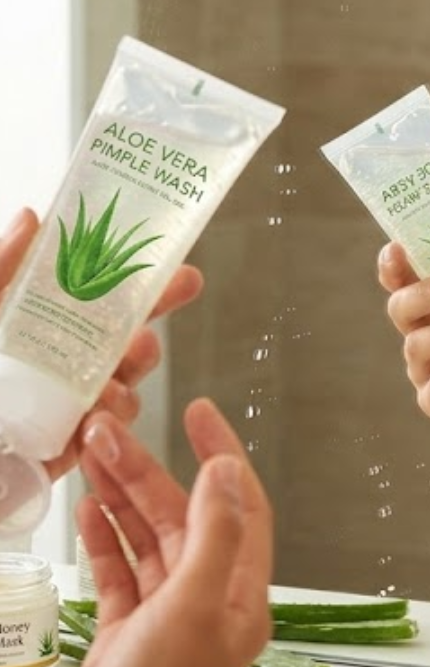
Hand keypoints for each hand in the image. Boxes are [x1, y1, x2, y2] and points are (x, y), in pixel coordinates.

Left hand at [0, 208, 203, 480]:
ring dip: (133, 373)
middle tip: (168, 308)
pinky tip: (94, 415)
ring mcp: (66, 406)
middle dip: (152, 325)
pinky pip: (109, 433)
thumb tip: (32, 218)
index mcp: (36, 326)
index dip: (141, 281)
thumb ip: (1, 269)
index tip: (176, 267)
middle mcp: (58, 363)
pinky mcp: (67, 447)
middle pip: (125, 340)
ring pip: (126, 385)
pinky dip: (111, 422)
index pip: (98, 299)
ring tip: (119, 372)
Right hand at [46, 399, 272, 666]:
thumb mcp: (191, 610)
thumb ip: (214, 536)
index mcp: (240, 596)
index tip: (200, 415)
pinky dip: (105, 539)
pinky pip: (121, 574)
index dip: (221, 455)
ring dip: (122, 497)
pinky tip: (90, 510)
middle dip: (148, 472)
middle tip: (113, 432)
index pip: (241, 505)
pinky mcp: (129, 638)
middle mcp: (209, 604)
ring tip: (93, 456)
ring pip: (148, 541)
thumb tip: (227, 474)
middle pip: (183, 518)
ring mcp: (167, 621)